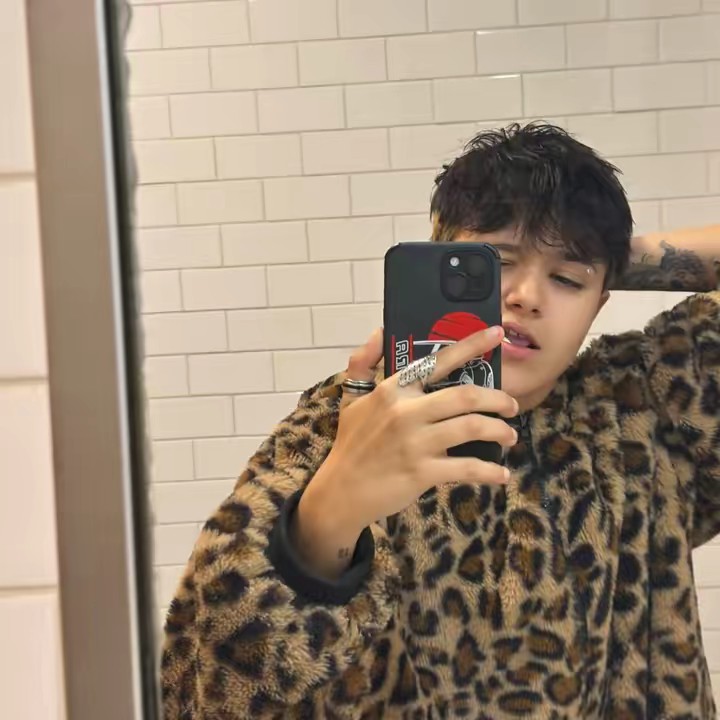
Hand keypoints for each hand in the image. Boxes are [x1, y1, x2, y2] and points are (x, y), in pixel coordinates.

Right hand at [293, 325, 517, 579]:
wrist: (341, 492)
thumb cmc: (351, 443)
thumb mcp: (351, 398)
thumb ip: (363, 361)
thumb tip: (378, 330)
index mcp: (392, 390)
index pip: (437, 361)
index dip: (471, 345)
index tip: (497, 334)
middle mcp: (406, 412)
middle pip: (466, 396)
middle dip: (498, 398)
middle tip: (511, 405)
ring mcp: (415, 443)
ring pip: (472, 428)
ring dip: (500, 431)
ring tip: (510, 435)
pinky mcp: (423, 472)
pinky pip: (467, 468)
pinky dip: (490, 470)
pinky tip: (501, 473)